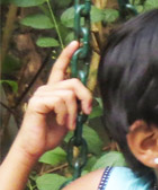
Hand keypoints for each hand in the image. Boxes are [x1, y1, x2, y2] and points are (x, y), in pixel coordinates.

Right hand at [11, 41, 91, 161]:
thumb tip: (88, 98)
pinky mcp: (37, 102)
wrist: (36, 147)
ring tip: (68, 123)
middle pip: (74, 82)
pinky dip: (65, 114)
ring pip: (69, 94)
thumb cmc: (51, 133)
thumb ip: (76, 103)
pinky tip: (60, 122)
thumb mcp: (70, 115)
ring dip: (74, 112)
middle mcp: (45, 89)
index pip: (60, 68)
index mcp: (53, 90)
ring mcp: (40, 95)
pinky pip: (60, 101)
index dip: (68, 55)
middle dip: (85, 97)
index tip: (77, 43)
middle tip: (86, 113)